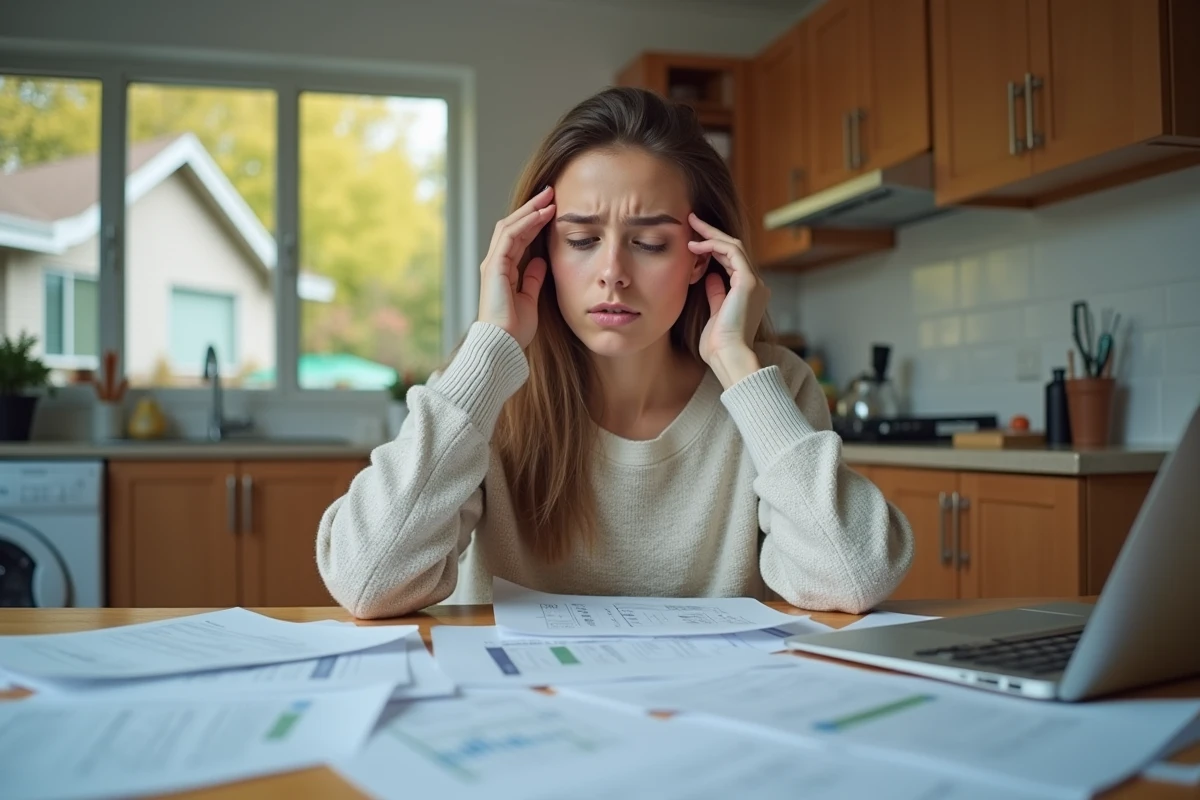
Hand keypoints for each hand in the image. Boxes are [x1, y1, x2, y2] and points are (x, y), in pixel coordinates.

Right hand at [477, 186, 554, 348]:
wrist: (503, 343)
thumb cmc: (515, 328)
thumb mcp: (530, 298)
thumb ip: (532, 279)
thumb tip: (541, 262)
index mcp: (503, 270)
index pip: (519, 237)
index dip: (534, 221)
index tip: (552, 209)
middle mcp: (496, 263)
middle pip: (513, 226)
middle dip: (532, 208)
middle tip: (551, 193)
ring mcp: (493, 263)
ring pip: (511, 226)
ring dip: (530, 210)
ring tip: (549, 197)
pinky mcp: (494, 266)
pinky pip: (510, 237)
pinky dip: (526, 223)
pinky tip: (541, 214)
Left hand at [688, 213, 770, 387]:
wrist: (729, 357)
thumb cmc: (719, 345)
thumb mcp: (715, 314)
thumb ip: (715, 294)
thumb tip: (710, 277)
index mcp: (749, 294)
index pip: (731, 262)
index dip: (712, 248)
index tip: (693, 239)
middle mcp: (755, 286)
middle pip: (733, 250)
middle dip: (712, 233)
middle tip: (692, 220)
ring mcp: (753, 283)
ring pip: (733, 246)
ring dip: (711, 234)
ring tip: (691, 224)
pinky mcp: (747, 282)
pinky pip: (732, 253)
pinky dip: (714, 245)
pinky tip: (696, 244)